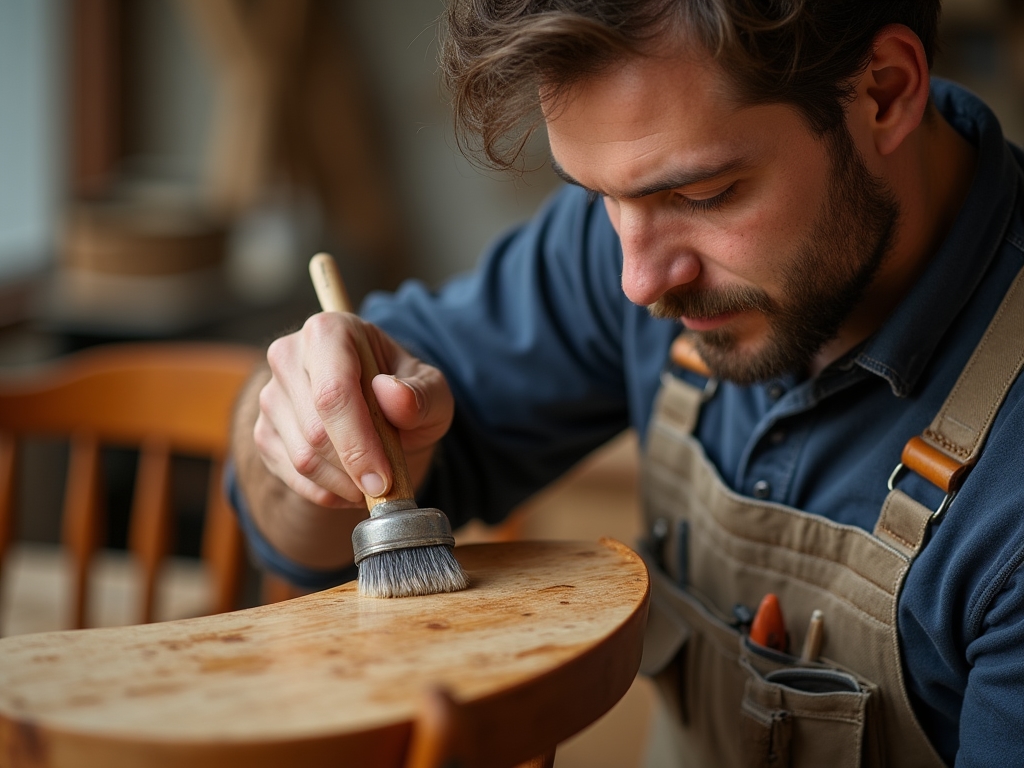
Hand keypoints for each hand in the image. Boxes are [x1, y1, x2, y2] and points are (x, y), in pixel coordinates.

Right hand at [255, 311, 453, 507]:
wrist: (380, 411)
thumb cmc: (405, 395)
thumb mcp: (432, 391)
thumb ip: (422, 394)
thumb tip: (391, 394)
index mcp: (330, 332)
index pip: (333, 393)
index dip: (358, 443)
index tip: (383, 478)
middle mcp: (289, 356)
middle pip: (316, 431)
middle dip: (355, 469)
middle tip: (386, 485)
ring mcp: (271, 395)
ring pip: (302, 458)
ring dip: (343, 484)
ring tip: (373, 481)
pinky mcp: (263, 431)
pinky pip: (291, 476)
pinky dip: (326, 492)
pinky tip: (350, 484)